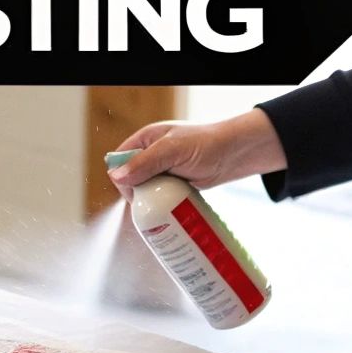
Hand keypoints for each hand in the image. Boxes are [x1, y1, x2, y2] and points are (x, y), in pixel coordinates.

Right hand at [106, 108, 286, 197]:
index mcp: (146, 139)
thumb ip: (144, 163)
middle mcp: (152, 153)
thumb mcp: (171, 151)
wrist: (234, 154)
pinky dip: (161, 204)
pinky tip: (166, 213)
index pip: (120, 159)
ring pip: (146, 189)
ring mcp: (164, 169)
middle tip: (149, 205)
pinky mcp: (175, 183)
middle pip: (131, 178)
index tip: (132, 192)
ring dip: (149, 201)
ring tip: (158, 212)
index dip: (121, 177)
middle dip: (136, 193)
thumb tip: (116, 176)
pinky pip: (160, 195)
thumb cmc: (205, 144)